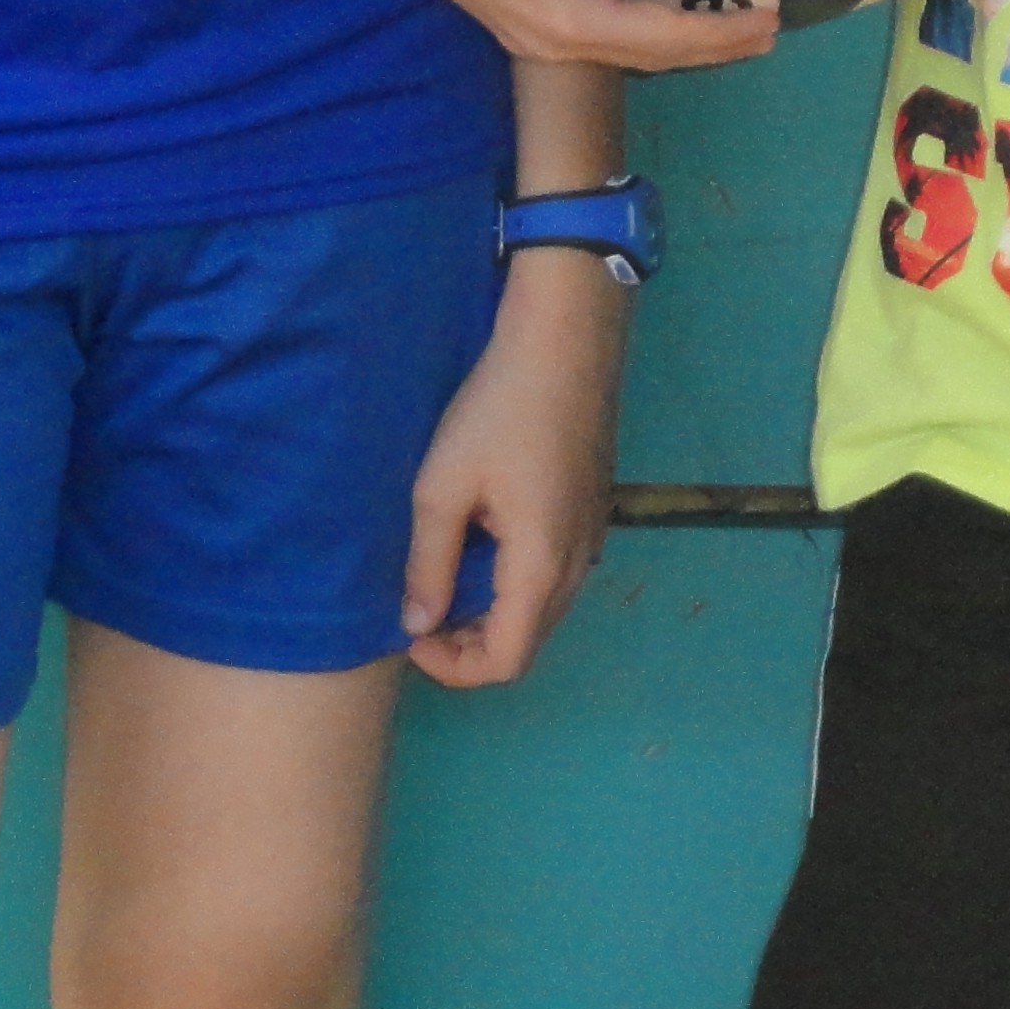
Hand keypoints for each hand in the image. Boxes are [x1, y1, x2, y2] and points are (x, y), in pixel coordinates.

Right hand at [355, 0, 772, 72]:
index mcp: (562, 18)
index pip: (659, 39)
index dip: (717, 34)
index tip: (770, 22)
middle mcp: (547, 39)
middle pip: (643, 54)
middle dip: (707, 46)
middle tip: (765, 32)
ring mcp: (527, 30)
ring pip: (618, 46)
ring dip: (675, 40)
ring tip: (725, 25)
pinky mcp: (517, 10)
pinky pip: (596, 31)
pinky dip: (639, 26)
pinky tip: (659, 6)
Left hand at [405, 249, 627, 684]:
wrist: (566, 341)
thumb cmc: (497, 410)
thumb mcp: (442, 487)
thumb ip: (429, 564)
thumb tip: (418, 622)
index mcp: (540, 565)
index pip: (506, 660)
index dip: (453, 667)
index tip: (413, 631)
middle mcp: (578, 561)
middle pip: (530, 641)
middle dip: (473, 645)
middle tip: (423, 611)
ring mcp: (594, 534)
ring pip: (548, 609)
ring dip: (497, 615)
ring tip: (450, 578)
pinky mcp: (596, 508)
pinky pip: (560, 574)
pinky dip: (521, 584)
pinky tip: (489, 542)